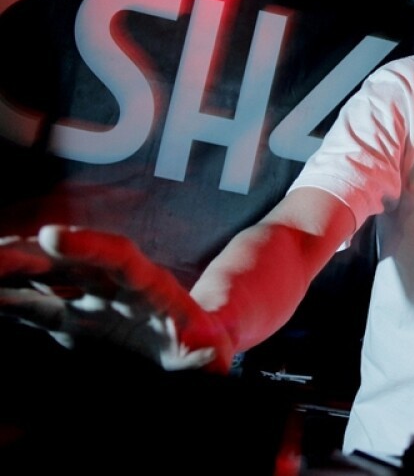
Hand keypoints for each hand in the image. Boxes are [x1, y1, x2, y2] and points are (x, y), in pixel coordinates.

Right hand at [0, 225, 232, 372]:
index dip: (88, 245)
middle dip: (29, 255)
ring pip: (46, 278)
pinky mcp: (75, 319)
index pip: (120, 257)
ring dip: (10, 271)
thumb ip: (204, 358)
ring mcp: (92, 298)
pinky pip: (37, 306)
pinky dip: (11, 300)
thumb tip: (211, 358)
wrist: (194, 349)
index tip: (51, 237)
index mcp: (151, 287)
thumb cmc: (203, 351)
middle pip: (71, 260)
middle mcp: (116, 284)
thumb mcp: (208, 357)